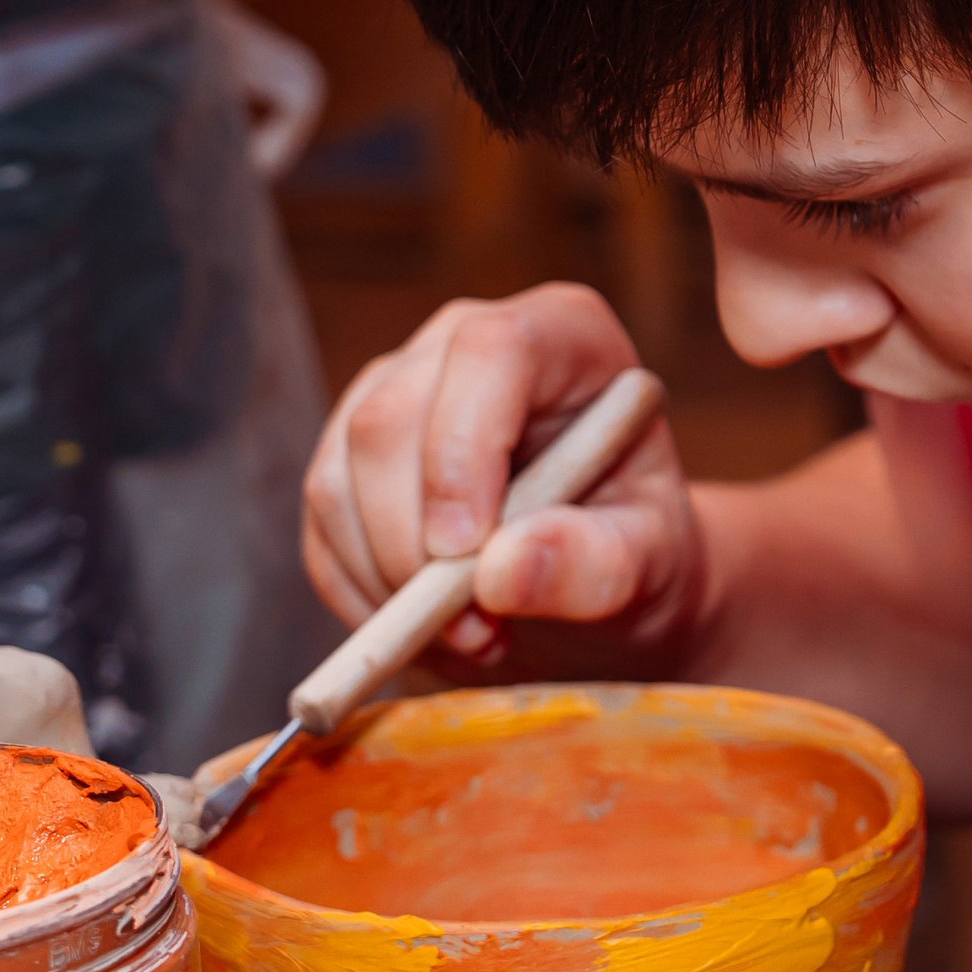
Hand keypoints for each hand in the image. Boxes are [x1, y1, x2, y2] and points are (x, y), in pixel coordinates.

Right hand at [302, 286, 703, 672]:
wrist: (597, 577)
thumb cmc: (638, 549)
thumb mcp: (650, 566)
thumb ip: (596, 564)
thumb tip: (503, 571)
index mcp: (562, 335)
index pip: (490, 350)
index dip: (464, 448)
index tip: (467, 553)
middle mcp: (465, 343)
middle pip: (389, 419)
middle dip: (414, 546)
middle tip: (476, 633)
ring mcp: (396, 391)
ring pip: (336, 478)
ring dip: (388, 583)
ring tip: (472, 637)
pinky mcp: (349, 455)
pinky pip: (320, 529)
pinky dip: (361, 598)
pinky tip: (429, 630)